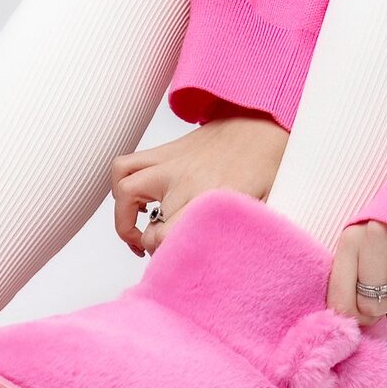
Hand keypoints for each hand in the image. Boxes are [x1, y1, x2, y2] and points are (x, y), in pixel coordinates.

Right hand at [110, 108, 289, 256]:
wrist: (264, 122)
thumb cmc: (266, 166)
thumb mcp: (264, 206)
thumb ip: (243, 234)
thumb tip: (228, 265)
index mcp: (211, 198)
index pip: (166, 238)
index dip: (164, 256)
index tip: (174, 260)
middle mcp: (185, 181)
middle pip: (149, 225)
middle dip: (151, 246)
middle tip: (162, 251)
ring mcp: (171, 163)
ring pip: (124, 190)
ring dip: (124, 216)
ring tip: (138, 229)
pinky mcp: (164, 150)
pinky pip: (125, 165)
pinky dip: (119, 184)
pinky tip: (139, 200)